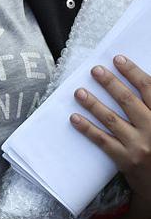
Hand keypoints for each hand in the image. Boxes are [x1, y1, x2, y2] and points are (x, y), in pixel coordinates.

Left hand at [71, 55, 150, 199]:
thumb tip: (141, 84)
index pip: (150, 88)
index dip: (133, 72)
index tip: (118, 59)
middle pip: (128, 100)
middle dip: (110, 83)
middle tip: (95, 71)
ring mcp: (139, 144)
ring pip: (112, 119)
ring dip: (93, 104)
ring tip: (79, 92)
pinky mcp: (126, 159)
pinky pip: (102, 141)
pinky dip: (87, 129)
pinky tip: (74, 118)